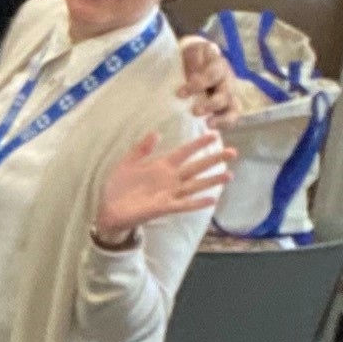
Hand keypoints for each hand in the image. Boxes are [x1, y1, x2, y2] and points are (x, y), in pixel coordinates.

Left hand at [93, 123, 231, 246]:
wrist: (109, 209)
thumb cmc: (118, 186)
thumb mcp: (128, 163)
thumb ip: (141, 149)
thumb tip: (156, 132)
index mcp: (161, 166)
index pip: (184, 152)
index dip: (198, 144)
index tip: (214, 135)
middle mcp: (169, 179)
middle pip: (196, 167)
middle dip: (214, 160)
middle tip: (233, 152)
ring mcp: (169, 193)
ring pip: (195, 185)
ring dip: (211, 181)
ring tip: (229, 175)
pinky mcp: (164, 207)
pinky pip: (184, 204)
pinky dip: (197, 202)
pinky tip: (212, 199)